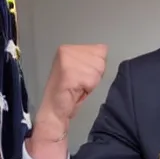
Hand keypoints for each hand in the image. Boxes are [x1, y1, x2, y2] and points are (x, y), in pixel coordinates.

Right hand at [26, 44, 106, 158]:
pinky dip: (88, 86)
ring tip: (79, 86)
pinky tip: (77, 89)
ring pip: (97, 68)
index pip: (101, 50)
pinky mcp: (67, 72)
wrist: (55, 110)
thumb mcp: (85, 70)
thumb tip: (104, 49)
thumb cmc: (70, 93)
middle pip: (101, 59)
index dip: (97, 66)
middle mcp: (66, 50)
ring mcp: (66, 60)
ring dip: (92, 81)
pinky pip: (91, 78)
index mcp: (70, 48)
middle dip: (95, 73)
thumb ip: (94, 58)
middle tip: (82, 83)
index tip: (84, 76)